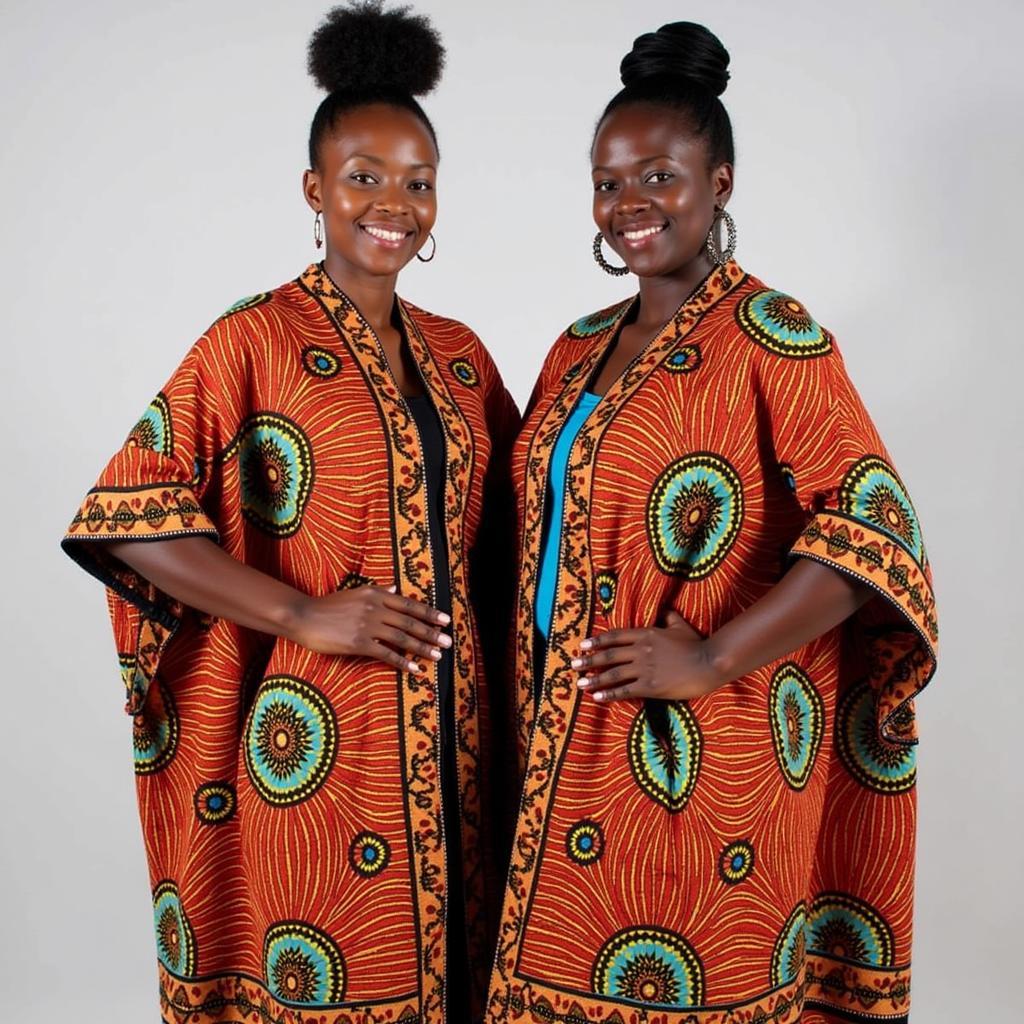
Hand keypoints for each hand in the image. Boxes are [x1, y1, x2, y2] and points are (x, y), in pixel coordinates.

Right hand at [288, 585, 450, 673]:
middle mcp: (375, 608)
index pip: (409, 604)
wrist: (303, 616)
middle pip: (410, 622)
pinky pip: (386, 654)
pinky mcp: (359, 643)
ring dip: (422, 648)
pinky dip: (403, 662)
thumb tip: (395, 588)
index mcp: (376, 594)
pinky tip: (415, 669)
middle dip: (432, 633)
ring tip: (437, 656)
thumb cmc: (328, 605)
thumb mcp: (354, 592)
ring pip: (402, 637)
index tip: (445, 620)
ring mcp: (367, 625)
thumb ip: (377, 591)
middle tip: (448, 642)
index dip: (429, 613)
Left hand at [572, 611, 724, 702]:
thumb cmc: (697, 644)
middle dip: (588, 661)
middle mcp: (641, 650)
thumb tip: (666, 609)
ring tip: (579, 683)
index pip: (615, 637)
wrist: (709, 663)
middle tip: (573, 665)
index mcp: (646, 634)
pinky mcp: (650, 686)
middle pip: (609, 656)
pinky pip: (624, 691)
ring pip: (612, 674)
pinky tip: (597, 698)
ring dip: (594, 680)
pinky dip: (609, 695)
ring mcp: (644, 669)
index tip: (582, 644)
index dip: (597, 641)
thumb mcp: (681, 626)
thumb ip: (669, 617)